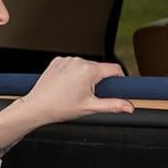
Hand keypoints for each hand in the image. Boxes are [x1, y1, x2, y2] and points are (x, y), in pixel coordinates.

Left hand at [12, 56, 133, 126]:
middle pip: (99, 69)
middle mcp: (78, 61)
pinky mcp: (57, 61)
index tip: (116, 88)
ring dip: (85, 78)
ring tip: (74, 92)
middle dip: (98, 81)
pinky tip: (66, 86)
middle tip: (88, 96)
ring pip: (85, 67)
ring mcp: (67, 60)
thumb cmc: (60, 107)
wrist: (37, 107)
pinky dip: (72, 74)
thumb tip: (129, 106)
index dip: (119, 79)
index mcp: (89, 70)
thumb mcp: (90, 108)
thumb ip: (113, 105)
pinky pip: (72, 66)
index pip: (115, 69)